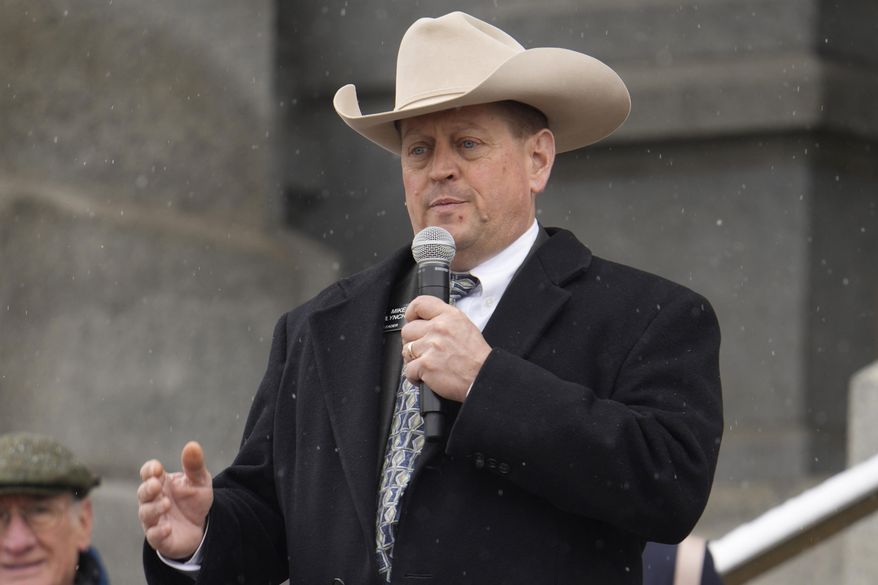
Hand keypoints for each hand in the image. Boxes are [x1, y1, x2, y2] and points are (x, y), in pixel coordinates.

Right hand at [137, 441, 213, 559]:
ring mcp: (154, 519)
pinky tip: (167, 527)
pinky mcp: (159, 538)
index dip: (150, 470)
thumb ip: (194, 465)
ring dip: (154, 508)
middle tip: (157, 485)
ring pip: (146, 513)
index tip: (157, 469)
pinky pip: (153, 536)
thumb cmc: (194, 500)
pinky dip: (158, 532)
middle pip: (143, 492)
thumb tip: (192, 445)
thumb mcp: (200, 480)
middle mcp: (153, 500)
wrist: (202, 526)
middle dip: (148, 488)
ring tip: (167, 504)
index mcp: (161, 482)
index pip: (148, 472)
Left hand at [401, 295, 491, 401]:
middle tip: (422, 350)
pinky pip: (408, 369)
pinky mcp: (426, 365)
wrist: (483, 377)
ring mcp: (431, 346)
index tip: (411, 320)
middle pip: (408, 330)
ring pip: (406, 350)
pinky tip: (426, 376)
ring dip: (413, 359)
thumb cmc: (476, 357)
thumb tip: (425, 323)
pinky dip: (415, 376)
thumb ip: (444, 321)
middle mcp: (439, 328)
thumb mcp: (465, 327)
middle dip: (412, 341)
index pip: (420, 304)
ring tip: (427, 364)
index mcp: (449, 316)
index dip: (411, 313)